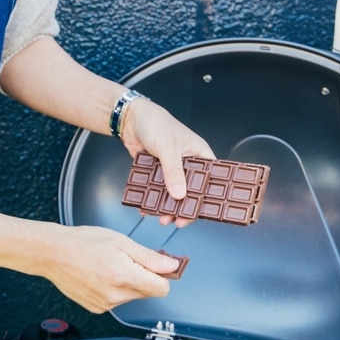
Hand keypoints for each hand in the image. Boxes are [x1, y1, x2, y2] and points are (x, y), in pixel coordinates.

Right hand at [45, 224, 181, 312]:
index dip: (161, 274)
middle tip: (126, 258)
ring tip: (108, 264)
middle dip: (142, 276)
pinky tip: (100, 274)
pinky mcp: (96, 308)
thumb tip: (172, 265)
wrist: (53, 253)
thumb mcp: (121, 241)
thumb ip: (149, 257)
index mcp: (125, 278)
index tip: (155, 263)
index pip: (162, 288)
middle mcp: (116, 296)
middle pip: (147, 292)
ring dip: (127, 282)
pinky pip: (116, 300)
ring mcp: (105, 305)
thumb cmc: (83, 242)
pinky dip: (113, 288)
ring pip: (131, 296)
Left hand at [121, 97, 214, 225]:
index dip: (205, 197)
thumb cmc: (155, 123)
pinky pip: (158, 188)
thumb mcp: (167, 148)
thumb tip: (180, 194)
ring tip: (161, 218)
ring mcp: (172, 168)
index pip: (209, 180)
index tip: (198, 213)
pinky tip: (147, 208)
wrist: (130, 118)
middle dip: (183, 206)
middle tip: (176, 221)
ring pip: (173, 192)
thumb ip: (173, 171)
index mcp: (199, 154)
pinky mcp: (157, 171)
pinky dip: (154, 198)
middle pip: (190, 190)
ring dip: (168, 205)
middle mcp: (188, 163)